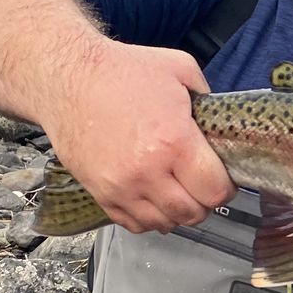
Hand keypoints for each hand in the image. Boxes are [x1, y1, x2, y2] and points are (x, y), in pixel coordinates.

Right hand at [41, 38, 234, 232]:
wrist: (67, 78)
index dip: (225, 187)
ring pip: (164, 223)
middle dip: (203, 202)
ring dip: (176, 212)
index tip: (222, 179)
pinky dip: (148, 217)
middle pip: (192, 213)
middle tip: (201, 185)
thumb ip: (207, 97)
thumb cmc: (120, 71)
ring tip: (177, 191)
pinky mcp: (100, 194)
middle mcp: (147, 171)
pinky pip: (134, 224)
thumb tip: (218, 121)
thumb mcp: (179, 68)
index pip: (214, 190)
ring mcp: (121, 187)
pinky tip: (152, 197)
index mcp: (173, 141)